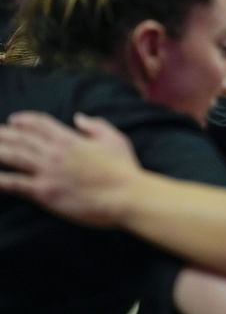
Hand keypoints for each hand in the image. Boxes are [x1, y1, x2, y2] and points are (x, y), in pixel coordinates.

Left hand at [0, 111, 140, 225]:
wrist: (125, 196)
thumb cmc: (123, 168)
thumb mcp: (115, 139)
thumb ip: (96, 125)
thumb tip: (78, 117)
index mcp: (70, 139)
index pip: (40, 123)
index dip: (24, 120)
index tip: (13, 120)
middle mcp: (54, 153)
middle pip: (20, 138)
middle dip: (2, 134)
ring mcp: (47, 172)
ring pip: (12, 156)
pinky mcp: (44, 192)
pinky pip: (14, 184)